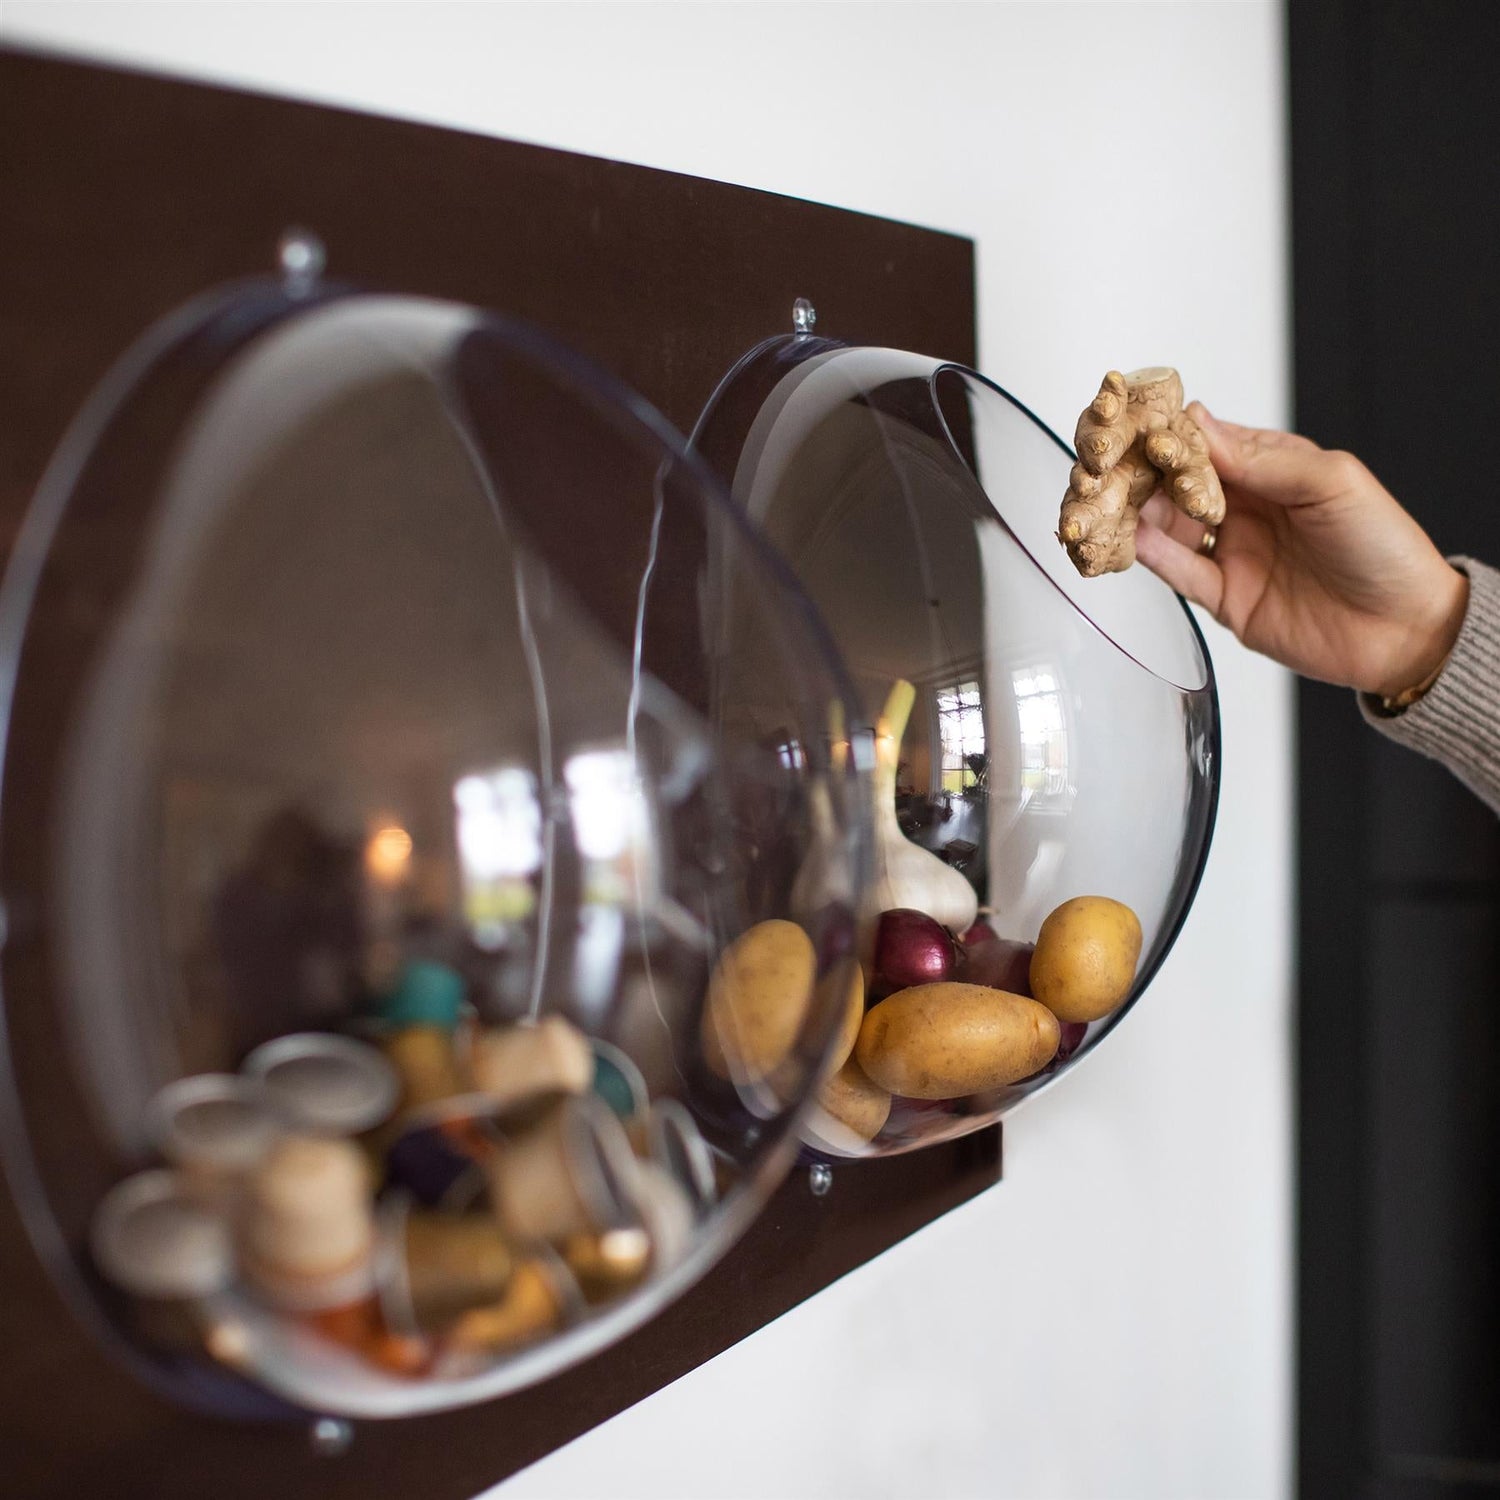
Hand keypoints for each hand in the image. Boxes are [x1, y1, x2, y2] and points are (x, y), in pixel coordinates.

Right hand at [1132, 405, 1468, 697]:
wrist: (1405, 629)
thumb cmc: (1384, 547)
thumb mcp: (1333, 482)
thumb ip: (1263, 458)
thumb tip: (1198, 425)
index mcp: (1271, 468)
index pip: (1205, 443)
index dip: (1169, 434)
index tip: (1135, 425)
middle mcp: (1244, 507)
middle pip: (1174, 484)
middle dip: (1138, 473)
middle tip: (1104, 463)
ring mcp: (1231, 553)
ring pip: (1166, 526)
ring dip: (1133, 512)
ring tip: (1103, 499)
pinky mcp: (1223, 598)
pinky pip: (1178, 572)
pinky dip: (1149, 555)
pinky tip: (1127, 538)